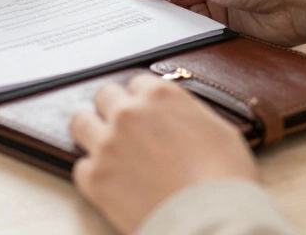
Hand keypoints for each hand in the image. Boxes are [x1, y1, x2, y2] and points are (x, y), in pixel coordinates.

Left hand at [70, 75, 258, 233]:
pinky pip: (81, 167)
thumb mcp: (221, 130)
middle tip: (126, 130)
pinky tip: (113, 184)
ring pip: (80, 123)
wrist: (211, 222)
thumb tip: (181, 118)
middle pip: (104, 96)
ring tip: (105, 149)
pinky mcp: (95, 178)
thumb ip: (190, 114)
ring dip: (92, 132)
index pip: (137, 83)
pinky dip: (94, 174)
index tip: (147, 115)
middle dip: (113, 110)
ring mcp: (107, 144)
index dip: (144, 101)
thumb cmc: (226, 179)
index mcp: (159, 95)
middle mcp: (127, 113)